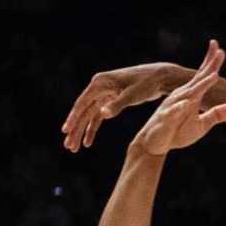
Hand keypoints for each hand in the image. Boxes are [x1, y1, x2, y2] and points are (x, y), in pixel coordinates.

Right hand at [62, 59, 185, 153]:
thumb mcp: (132, 95)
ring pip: (88, 116)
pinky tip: (88, 143)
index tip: (66, 131)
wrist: (160, 77)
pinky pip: (97, 117)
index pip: (83, 102)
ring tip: (74, 148)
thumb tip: (103, 113)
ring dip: (82, 132)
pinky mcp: (110, 101)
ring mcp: (104, 94)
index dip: (73, 118)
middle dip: (76, 129)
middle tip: (68, 146)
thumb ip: (117, 105)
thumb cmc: (147, 84)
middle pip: (83, 111)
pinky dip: (93, 129)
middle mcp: (99, 87)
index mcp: (101, 82)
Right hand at [130, 43, 225, 159]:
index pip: (203, 77)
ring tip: (214, 75)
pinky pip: (173, 112)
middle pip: (198, 79)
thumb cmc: (177, 132)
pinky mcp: (166, 119)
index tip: (220, 49)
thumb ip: (216, 115)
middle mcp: (182, 96)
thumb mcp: (201, 125)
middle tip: (219, 52)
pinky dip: (179, 108)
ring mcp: (173, 106)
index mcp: (191, 96)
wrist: (154, 143)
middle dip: (209, 66)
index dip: (212, 63)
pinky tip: (187, 104)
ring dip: (201, 85)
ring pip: (188, 94)